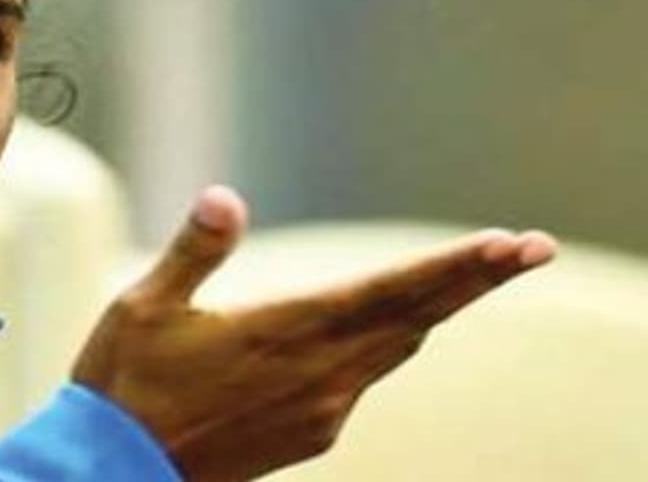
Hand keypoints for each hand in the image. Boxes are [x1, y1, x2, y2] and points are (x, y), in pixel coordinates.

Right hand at [71, 186, 556, 480]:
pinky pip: (368, 376)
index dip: (454, 266)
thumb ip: (196, 249)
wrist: (116, 472)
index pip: (389, 292)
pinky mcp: (312, 432)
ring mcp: (321, 409)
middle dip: (476, 277)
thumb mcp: (145, 305)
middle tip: (533, 247)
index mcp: (283, 333)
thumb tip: (226, 197)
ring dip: (441, 306)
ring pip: (398, 346)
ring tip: (480, 272)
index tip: (509, 243)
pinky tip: (402, 324)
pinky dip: (395, 339)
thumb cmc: (125, 383)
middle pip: (415, 316)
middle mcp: (318, 374)